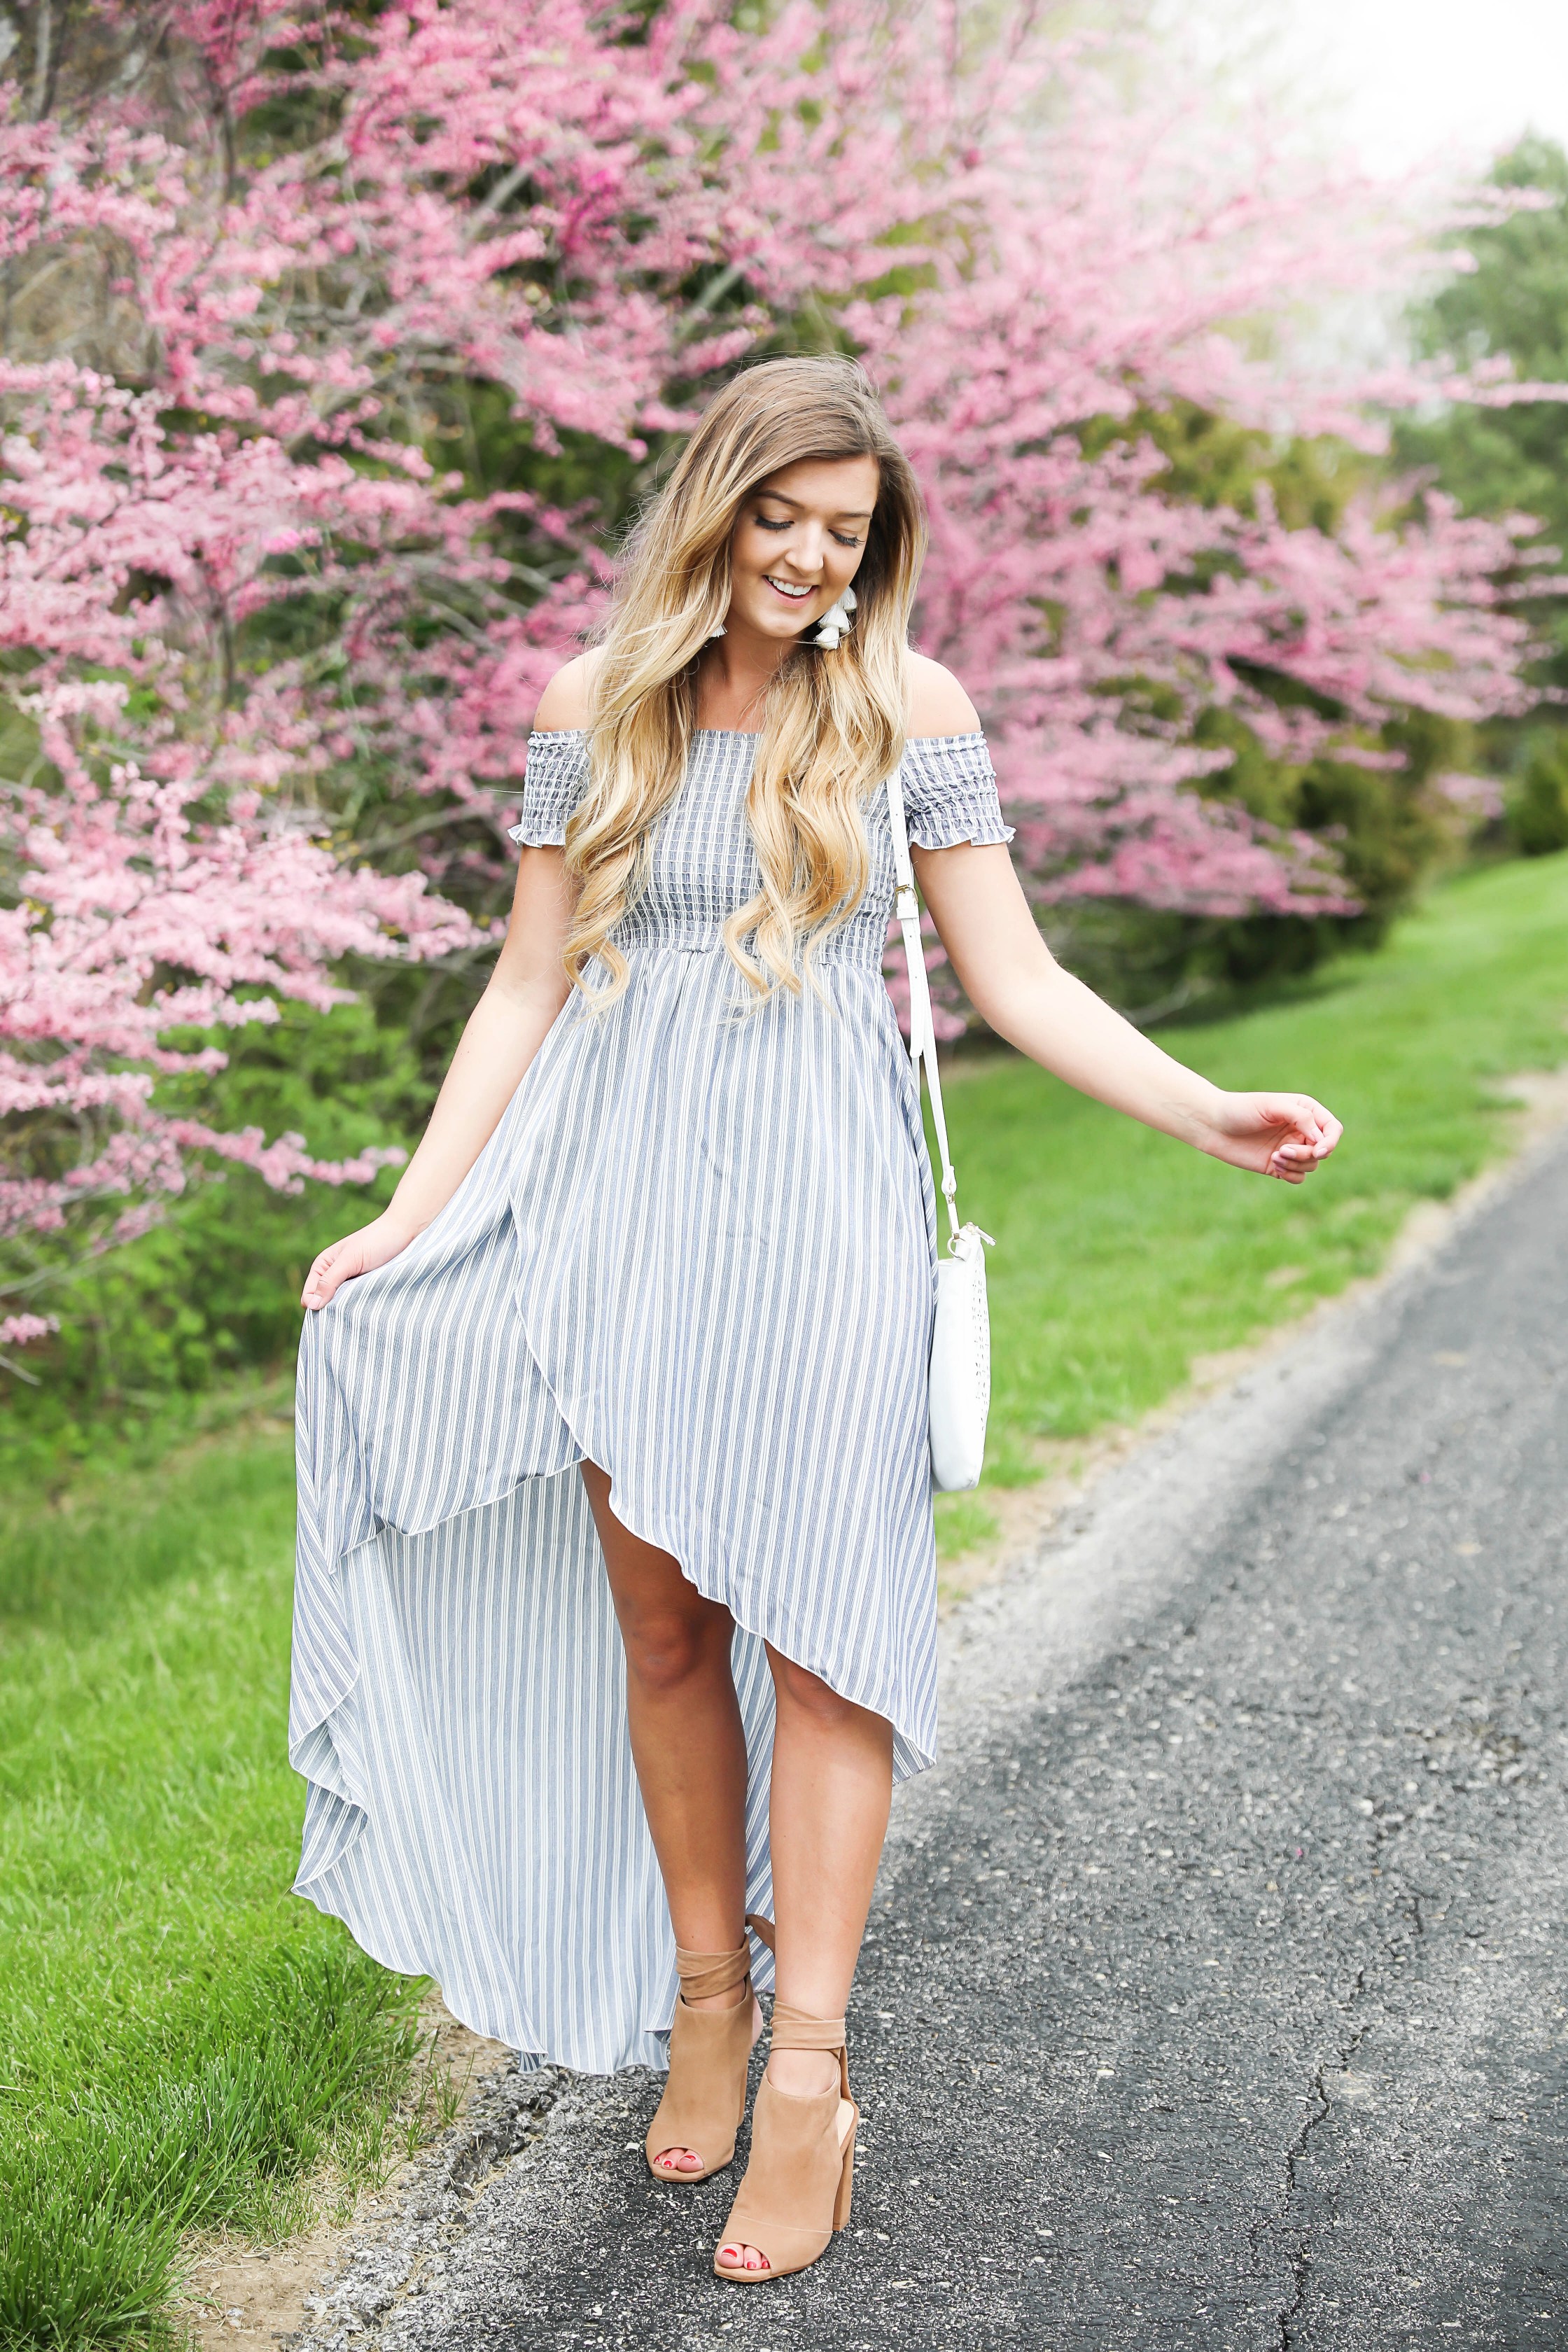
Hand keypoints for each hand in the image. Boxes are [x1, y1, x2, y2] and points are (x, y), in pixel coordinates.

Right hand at [301, 1213, 418, 1310]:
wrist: (404, 1233)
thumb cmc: (375, 1241)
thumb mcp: (349, 1260)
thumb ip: (329, 1281)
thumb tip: (310, 1305)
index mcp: (322, 1267)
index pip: (309, 1296)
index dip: (315, 1307)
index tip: (331, 1313)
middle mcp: (333, 1277)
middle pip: (324, 1305)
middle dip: (332, 1312)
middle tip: (346, 1315)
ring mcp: (349, 1284)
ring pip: (340, 1307)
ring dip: (347, 1311)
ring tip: (358, 1312)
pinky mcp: (365, 1289)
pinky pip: (356, 1305)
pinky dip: (359, 1309)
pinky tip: (367, 1310)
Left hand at [1197, 1091, 1342, 1183]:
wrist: (1213, 1126)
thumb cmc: (1241, 1109)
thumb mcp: (1272, 1106)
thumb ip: (1301, 1118)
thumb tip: (1320, 1140)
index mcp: (1305, 1111)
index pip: (1333, 1129)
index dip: (1331, 1141)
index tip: (1318, 1150)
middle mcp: (1301, 1130)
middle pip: (1323, 1150)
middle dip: (1307, 1154)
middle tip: (1283, 1150)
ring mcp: (1290, 1148)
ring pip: (1312, 1165)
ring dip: (1296, 1164)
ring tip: (1275, 1157)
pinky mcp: (1278, 1165)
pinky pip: (1298, 1177)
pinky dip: (1291, 1175)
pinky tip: (1274, 1166)